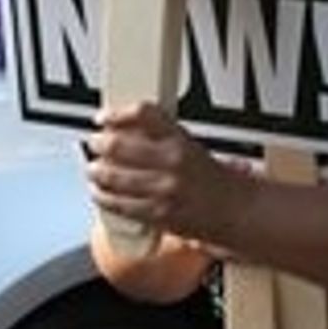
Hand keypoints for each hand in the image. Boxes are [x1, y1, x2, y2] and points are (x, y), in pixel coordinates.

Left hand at [86, 101, 250, 248]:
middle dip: (99, 144)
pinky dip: (104, 198)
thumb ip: (158, 136)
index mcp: (180, 139)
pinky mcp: (158, 214)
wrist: (234, 209)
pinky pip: (120, 205)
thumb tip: (123, 129)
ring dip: (96, 172)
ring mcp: (163, 189)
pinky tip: (100, 193)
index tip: (103, 117)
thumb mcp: (189, 145)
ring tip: (93, 169)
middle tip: (94, 143)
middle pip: (119, 145)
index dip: (117, 114)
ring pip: (113, 177)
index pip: (143, 114)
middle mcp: (171, 162)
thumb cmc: (212, 179)